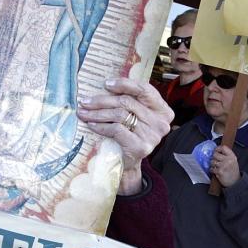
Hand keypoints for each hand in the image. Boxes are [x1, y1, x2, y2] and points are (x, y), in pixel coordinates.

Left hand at [77, 78, 172, 194]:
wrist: (130, 163)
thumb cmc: (131, 135)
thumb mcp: (135, 115)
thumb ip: (130, 100)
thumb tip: (106, 85)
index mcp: (163, 110)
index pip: (144, 89)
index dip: (125, 84)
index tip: (106, 84)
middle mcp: (161, 122)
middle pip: (127, 102)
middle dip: (102, 100)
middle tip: (85, 101)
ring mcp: (152, 135)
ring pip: (120, 115)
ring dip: (98, 113)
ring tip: (84, 113)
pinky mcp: (141, 147)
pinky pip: (116, 130)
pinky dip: (101, 126)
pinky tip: (92, 125)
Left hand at [211, 145, 240, 186]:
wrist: (235, 181)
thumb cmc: (233, 171)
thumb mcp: (233, 161)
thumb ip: (226, 155)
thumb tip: (216, 151)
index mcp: (232, 156)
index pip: (223, 147)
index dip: (217, 148)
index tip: (215, 150)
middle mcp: (228, 160)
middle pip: (215, 154)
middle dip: (213, 158)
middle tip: (216, 161)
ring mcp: (224, 165)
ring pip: (212, 161)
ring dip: (213, 164)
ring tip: (217, 167)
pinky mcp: (220, 171)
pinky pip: (212, 168)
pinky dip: (212, 170)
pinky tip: (216, 171)